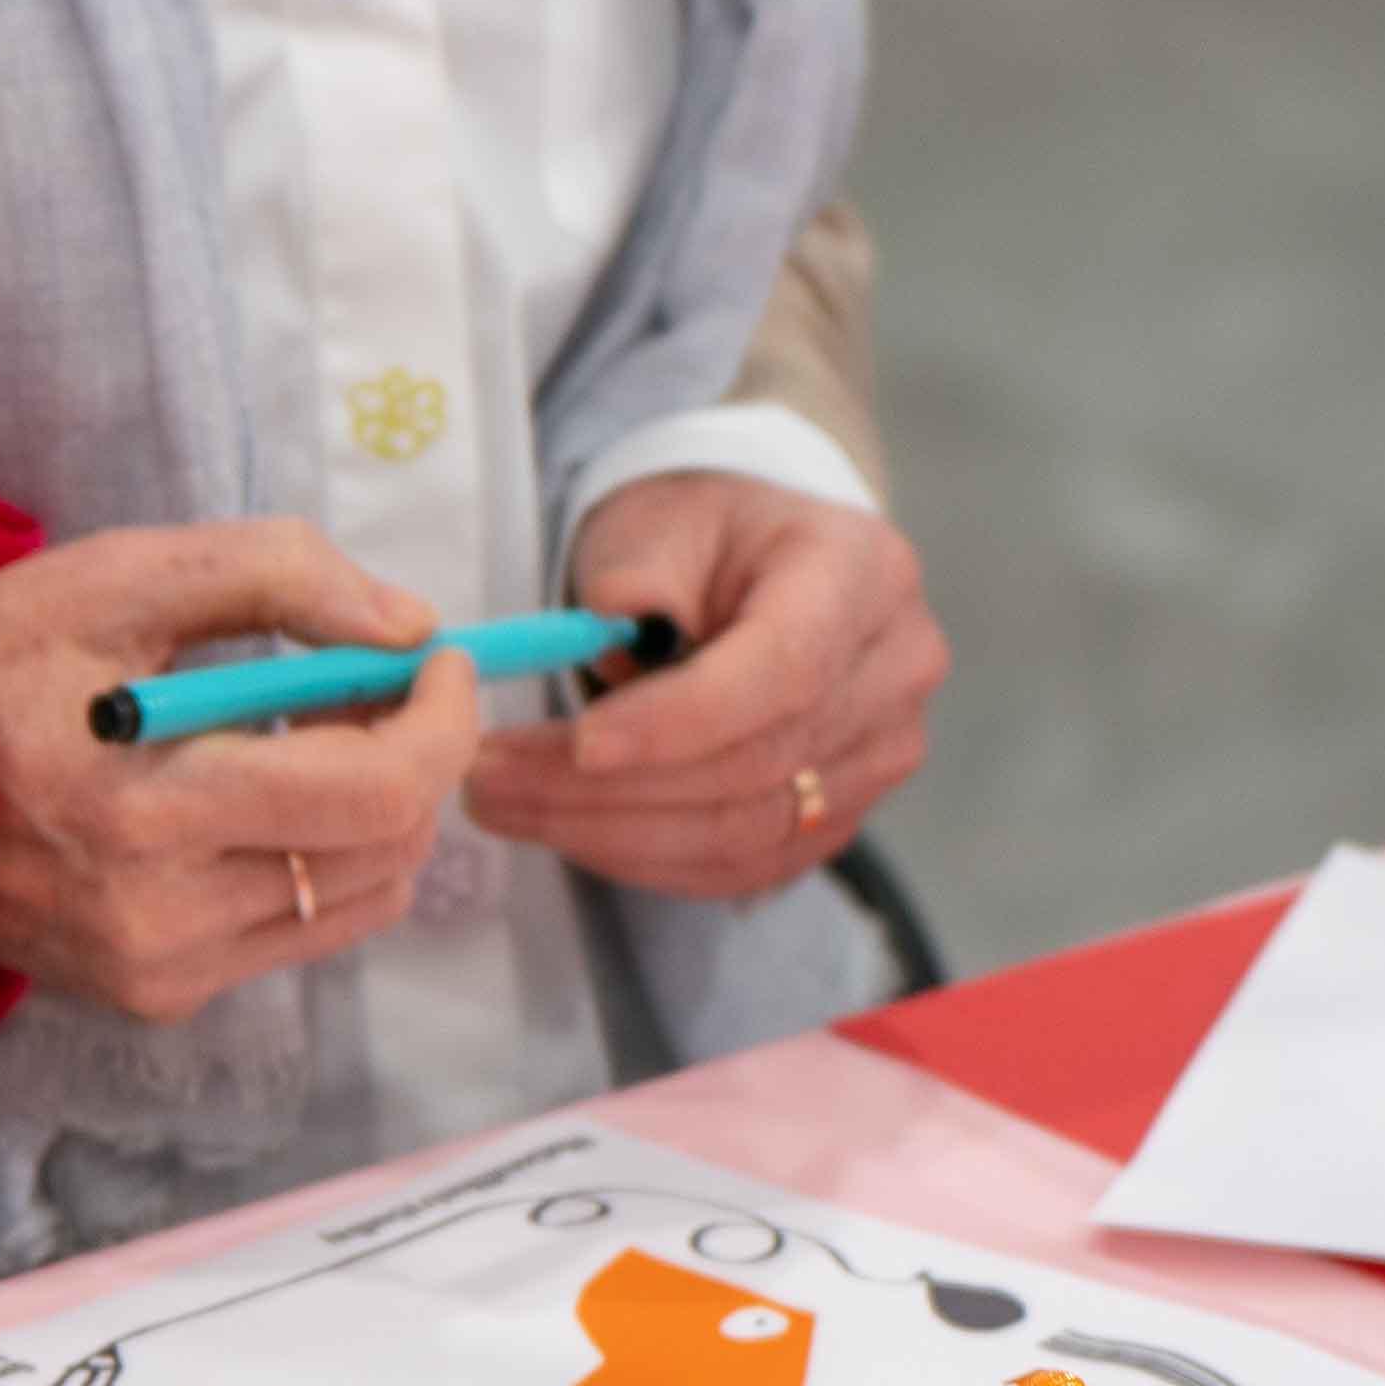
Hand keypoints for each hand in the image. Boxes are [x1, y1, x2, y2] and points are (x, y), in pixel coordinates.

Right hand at [0, 515, 484, 1027]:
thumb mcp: (120, 576)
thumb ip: (277, 576)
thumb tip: (408, 627)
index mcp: (147, 807)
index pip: (373, 791)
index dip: (439, 719)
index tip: (438, 657)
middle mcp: (161, 917)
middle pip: (386, 850)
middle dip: (418, 755)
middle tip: (382, 682)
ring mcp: (160, 970)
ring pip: (362, 900)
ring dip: (378, 812)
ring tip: (314, 736)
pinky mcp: (155, 995)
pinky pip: (298, 932)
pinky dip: (318, 860)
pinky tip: (261, 798)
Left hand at [471, 476, 938, 901]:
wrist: (751, 571)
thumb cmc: (701, 538)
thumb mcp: (661, 519)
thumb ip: (642, 565)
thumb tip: (616, 617)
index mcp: (861, 574)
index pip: (783, 669)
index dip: (680, 721)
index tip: (582, 744)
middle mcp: (895, 669)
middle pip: (756, 765)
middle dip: (611, 788)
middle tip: (489, 778)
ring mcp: (881, 752)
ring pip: (745, 832)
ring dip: (610, 834)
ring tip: (505, 805)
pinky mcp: (843, 814)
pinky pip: (744, 866)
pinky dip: (646, 860)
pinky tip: (567, 832)